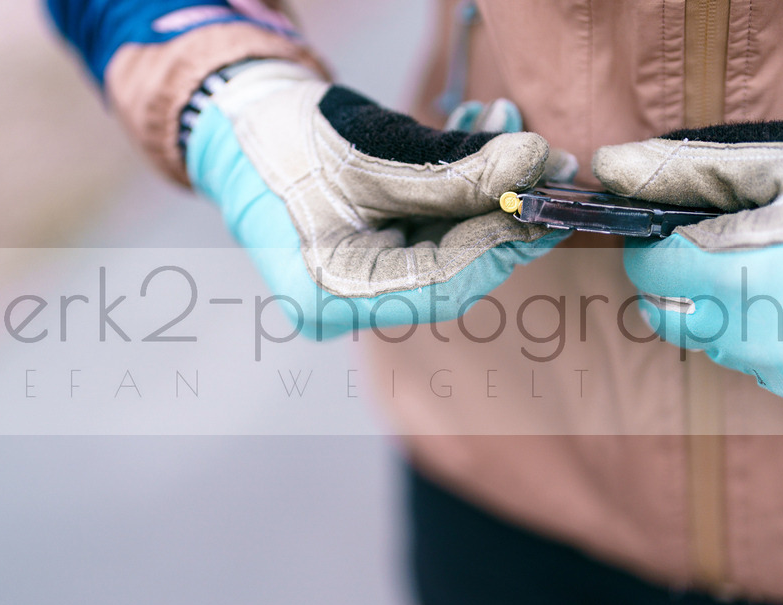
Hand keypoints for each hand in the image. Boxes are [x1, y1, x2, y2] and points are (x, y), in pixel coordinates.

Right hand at [186, 60, 567, 338]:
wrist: (236, 121)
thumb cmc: (283, 137)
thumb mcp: (371, 151)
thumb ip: (456, 168)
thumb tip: (538, 164)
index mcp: (329, 298)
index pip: (441, 286)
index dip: (500, 243)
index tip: (544, 198)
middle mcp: (346, 305)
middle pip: (451, 268)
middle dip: (499, 207)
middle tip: (546, 160)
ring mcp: (359, 284)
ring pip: (446, 243)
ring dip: (482, 184)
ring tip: (507, 124)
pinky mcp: (371, 257)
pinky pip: (429, 227)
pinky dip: (457, 184)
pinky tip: (478, 133)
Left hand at [593, 121, 782, 410]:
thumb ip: (688, 171)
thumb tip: (611, 164)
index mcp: (733, 277)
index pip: (646, 275)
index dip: (653, 250)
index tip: (674, 234)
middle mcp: (745, 336)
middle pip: (667, 318)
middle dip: (678, 287)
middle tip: (724, 254)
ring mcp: (778, 370)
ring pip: (713, 344)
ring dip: (723, 313)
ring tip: (780, 277)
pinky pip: (760, 366)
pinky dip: (767, 339)